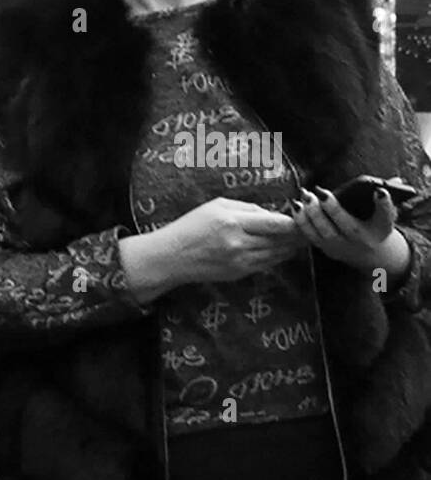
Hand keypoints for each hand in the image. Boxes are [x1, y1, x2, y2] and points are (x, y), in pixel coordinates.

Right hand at [121, 198, 300, 301]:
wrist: (170, 257)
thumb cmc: (190, 227)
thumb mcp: (216, 206)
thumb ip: (246, 207)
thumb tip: (271, 213)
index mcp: (233, 222)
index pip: (275, 223)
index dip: (294, 221)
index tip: (304, 216)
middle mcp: (239, 244)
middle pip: (280, 240)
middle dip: (298, 234)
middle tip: (311, 228)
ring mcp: (239, 261)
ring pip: (276, 254)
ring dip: (291, 247)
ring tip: (302, 239)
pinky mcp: (238, 273)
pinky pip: (266, 264)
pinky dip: (278, 257)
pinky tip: (284, 250)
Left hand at [292, 188, 410, 278]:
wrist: (370, 256)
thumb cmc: (376, 229)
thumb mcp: (386, 217)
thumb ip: (385, 201)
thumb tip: (392, 183)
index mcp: (374, 230)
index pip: (380, 216)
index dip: (382, 204)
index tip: (379, 191)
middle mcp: (355, 241)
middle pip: (342, 225)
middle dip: (329, 208)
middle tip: (317, 191)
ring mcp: (337, 246)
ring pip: (321, 232)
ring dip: (309, 213)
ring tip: (303, 197)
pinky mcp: (324, 248)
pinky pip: (309, 235)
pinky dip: (301, 221)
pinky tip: (296, 205)